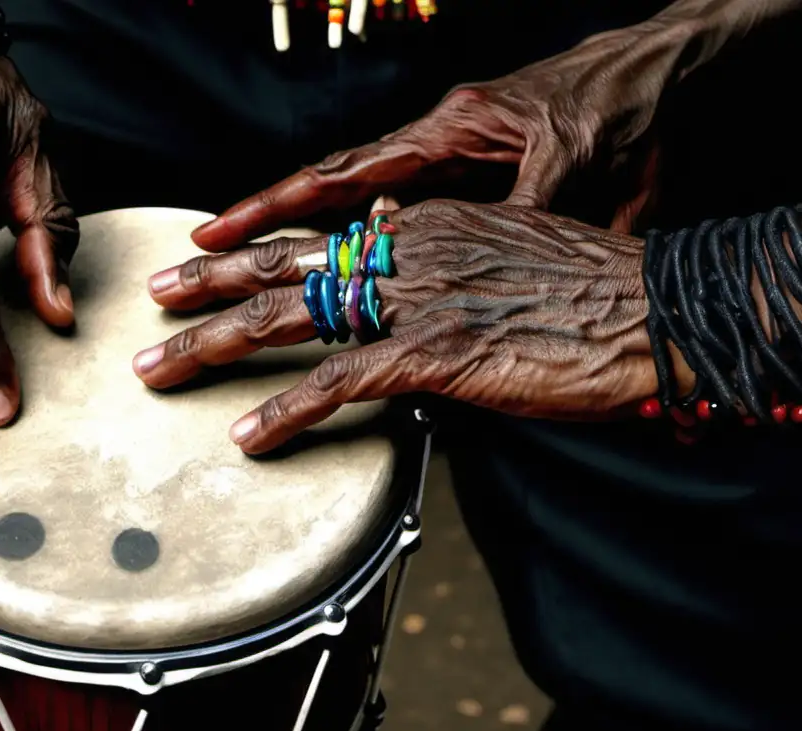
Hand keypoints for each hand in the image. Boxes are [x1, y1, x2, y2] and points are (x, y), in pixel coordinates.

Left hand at [135, 201, 659, 453]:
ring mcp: (415, 300)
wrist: (651, 312)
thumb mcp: (503, 249)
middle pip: (280, 265)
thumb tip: (381, 239)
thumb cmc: (588, 293)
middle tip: (150, 299)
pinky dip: (288, 411)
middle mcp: (404, 251)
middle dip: (204, 284)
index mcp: (420, 226)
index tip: (202, 261)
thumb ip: (434, 249)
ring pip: (289, 318)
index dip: (251, 249)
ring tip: (158, 370)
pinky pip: (340, 383)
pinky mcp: (436, 352)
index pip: (315, 238)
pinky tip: (248, 433)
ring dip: (213, 345)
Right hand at [189, 18, 697, 252]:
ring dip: (315, 242)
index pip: (344, 173)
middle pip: (333, 187)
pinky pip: (415, 215)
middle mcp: (442, 141)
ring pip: (368, 205)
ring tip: (258, 280)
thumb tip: (483, 261)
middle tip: (203, 260)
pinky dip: (378, 245)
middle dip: (268, 224)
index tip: (221, 232)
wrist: (668, 75)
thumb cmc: (629, 111)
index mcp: (453, 130)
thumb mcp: (580, 167)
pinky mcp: (484, 176)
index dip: (278, 208)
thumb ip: (523, 215)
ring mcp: (458, 159)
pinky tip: (359, 280)